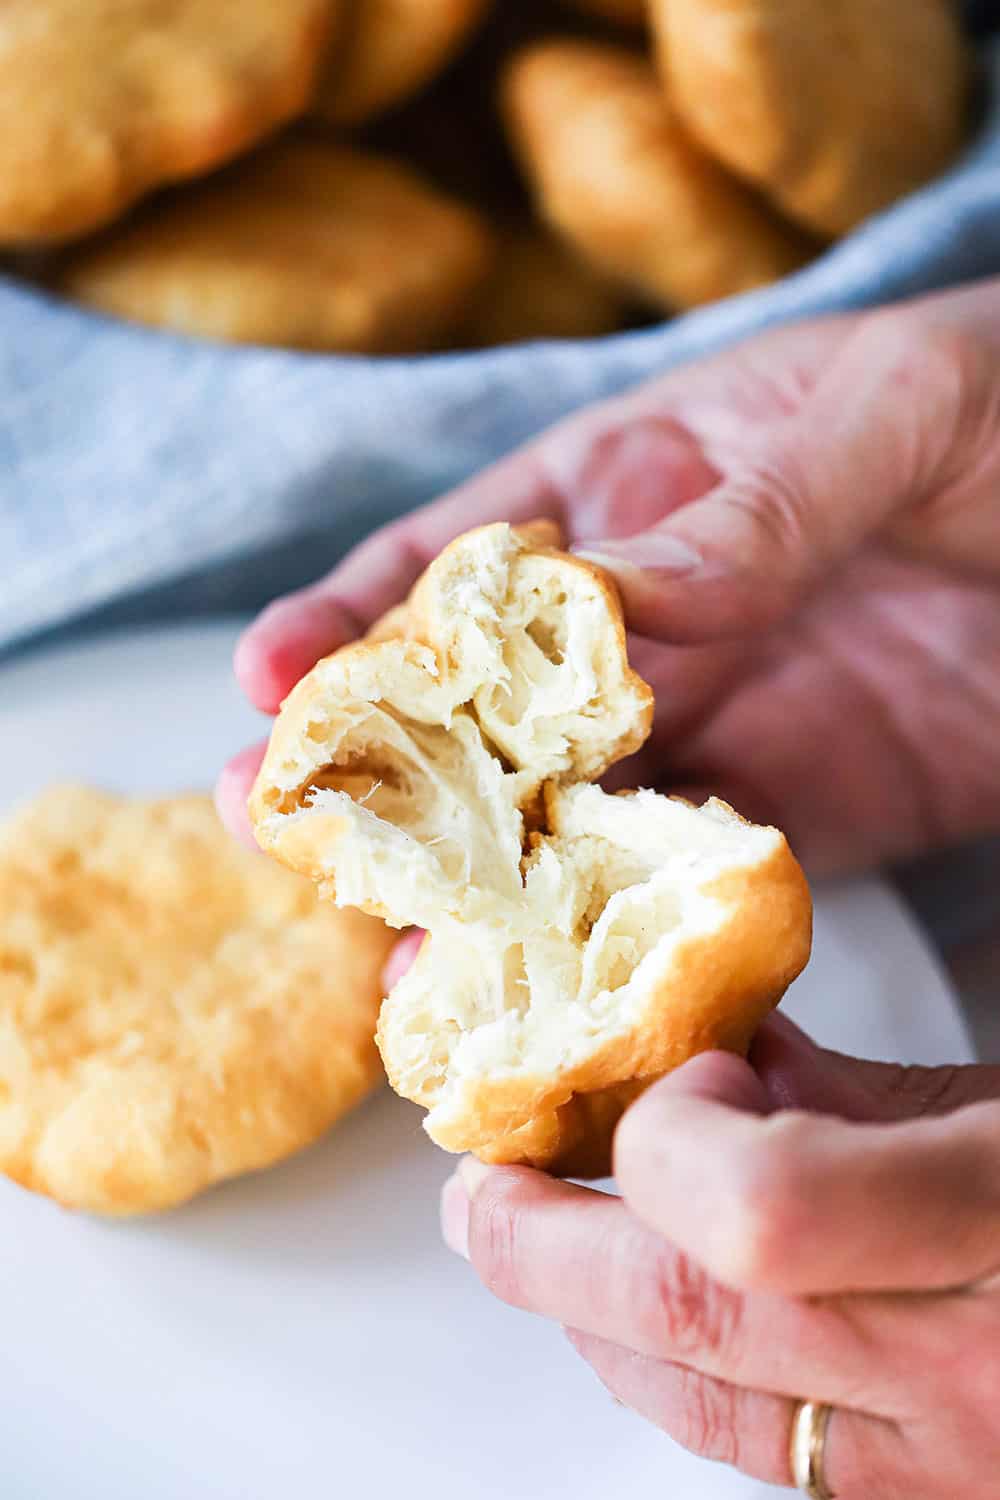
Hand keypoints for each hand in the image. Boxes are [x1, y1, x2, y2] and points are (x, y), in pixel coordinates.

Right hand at [217, 278, 999, 876]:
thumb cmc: (998, 410)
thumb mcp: (879, 417)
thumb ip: (746, 510)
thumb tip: (611, 607)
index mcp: (629, 494)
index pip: (459, 562)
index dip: (351, 619)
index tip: (266, 678)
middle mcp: (644, 632)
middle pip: (478, 713)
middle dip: (375, 772)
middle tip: (276, 832)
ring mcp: (713, 733)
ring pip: (558, 822)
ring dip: (474, 887)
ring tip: (393, 953)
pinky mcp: (792, 820)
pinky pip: (681, 891)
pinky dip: (615, 941)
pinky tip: (554, 988)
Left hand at [439, 1015, 999, 1496]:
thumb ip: (858, 1093)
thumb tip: (709, 1052)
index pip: (763, 1211)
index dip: (680, 1137)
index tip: (686, 1073)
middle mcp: (973, 1370)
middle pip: (689, 1316)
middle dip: (545, 1242)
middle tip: (483, 1183)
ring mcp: (952, 1463)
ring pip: (702, 1405)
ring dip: (588, 1314)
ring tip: (530, 1238)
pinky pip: (768, 1455)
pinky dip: (676, 1379)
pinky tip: (649, 1323)